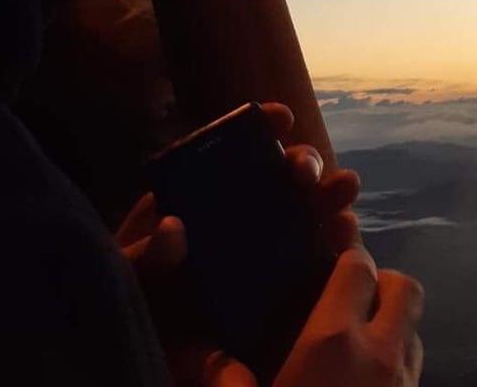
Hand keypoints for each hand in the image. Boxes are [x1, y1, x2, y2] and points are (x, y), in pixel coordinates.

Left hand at [117, 102, 361, 285]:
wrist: (156, 357)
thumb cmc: (137, 302)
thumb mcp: (131, 276)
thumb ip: (145, 255)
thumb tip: (173, 227)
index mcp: (201, 196)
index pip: (235, 149)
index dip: (261, 126)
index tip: (281, 119)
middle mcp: (242, 211)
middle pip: (280, 173)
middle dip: (302, 161)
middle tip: (304, 173)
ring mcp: (267, 245)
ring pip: (307, 208)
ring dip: (329, 192)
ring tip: (344, 191)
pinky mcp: (287, 283)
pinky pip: (317, 254)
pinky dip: (336, 240)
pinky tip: (346, 234)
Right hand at [203, 248, 423, 386]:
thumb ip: (223, 380)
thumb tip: (200, 353)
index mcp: (333, 343)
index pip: (357, 267)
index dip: (345, 259)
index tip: (328, 263)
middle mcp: (380, 356)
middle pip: (406, 289)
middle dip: (382, 286)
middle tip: (350, 302)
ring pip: (415, 332)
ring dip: (394, 327)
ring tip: (358, 347)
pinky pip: (414, 373)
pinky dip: (398, 366)